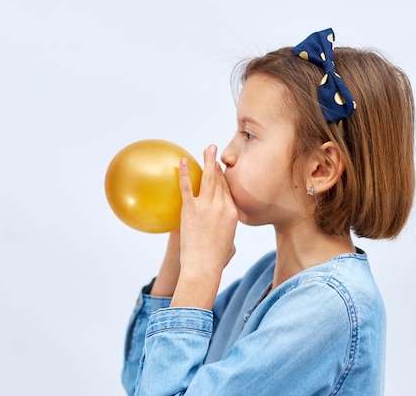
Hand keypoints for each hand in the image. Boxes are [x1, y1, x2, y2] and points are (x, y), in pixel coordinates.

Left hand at [171, 145, 237, 308]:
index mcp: (233, 213)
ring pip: (208, 179)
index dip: (224, 177)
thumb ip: (229, 237)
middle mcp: (222, 206)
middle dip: (217, 164)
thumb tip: (227, 239)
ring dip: (207, 161)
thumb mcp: (229, 246)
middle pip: (220, 181)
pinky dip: (186, 172)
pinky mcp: (190, 209)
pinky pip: (187, 186)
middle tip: (213, 150)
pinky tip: (183, 161)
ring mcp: (206, 206)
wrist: (203, 266)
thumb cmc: (216, 261)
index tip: (220, 168)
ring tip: (206, 149)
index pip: (228, 190)